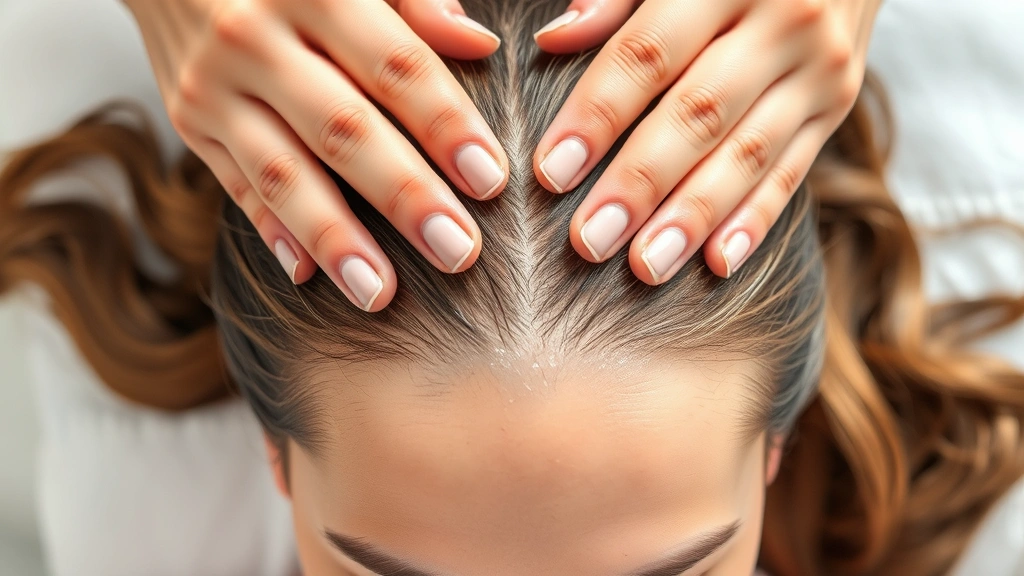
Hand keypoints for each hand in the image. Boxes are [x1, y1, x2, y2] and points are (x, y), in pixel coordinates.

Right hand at [124, 0, 509, 310]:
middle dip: (403, 194)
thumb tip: (479, 44)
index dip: (445, 124)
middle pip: (342, 127)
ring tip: (380, 292)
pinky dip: (274, 231)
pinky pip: (236, 185)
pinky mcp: (189, 121)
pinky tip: (311, 274)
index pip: (395, 64)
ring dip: (334, 237)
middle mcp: (256, 37)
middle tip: (457, 251)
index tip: (490, 180)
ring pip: (280, 172)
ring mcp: (214, 85)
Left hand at [532, 0, 880, 281]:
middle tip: (590, 240)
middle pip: (699, 113)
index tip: (551, 172)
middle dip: (641, 182)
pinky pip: (793, 170)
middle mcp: (783, 21)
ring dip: (693, 216)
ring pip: (748, 153)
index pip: (648, 52)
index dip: (597, 114)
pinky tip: (718, 263)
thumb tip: (555, 40)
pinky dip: (755, 219)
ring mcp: (819, 69)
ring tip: (645, 266)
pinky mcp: (838, 107)